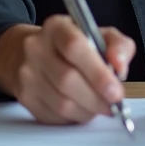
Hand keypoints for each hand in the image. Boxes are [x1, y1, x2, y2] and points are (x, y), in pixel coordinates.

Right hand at [0, 16, 135, 123]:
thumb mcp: (98, 35)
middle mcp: (36, 48)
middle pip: (67, 80)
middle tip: (113, 104)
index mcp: (57, 27)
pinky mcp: (24, 96)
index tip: (116, 91)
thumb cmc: (71, 44)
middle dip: (97, 98)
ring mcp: (27, 74)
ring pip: (61, 103)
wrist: (26, 53)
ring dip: (88, 111)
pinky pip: (53, 116)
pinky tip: (81, 109)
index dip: (98, 72)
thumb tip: (120, 67)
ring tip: (99, 106)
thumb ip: (118, 46)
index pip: (74, 47)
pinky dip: (73, 118)